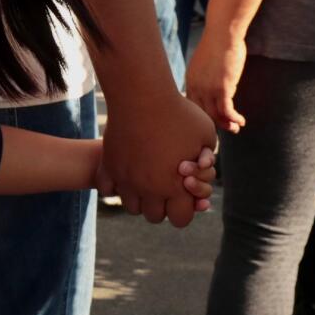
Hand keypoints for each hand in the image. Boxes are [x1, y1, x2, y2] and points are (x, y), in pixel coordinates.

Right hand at [101, 94, 216, 226]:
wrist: (142, 96)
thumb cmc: (178, 114)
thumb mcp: (205, 134)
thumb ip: (206, 156)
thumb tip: (203, 168)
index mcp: (176, 186)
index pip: (181, 219)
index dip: (184, 209)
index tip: (183, 195)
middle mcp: (150, 189)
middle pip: (154, 216)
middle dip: (161, 206)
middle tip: (164, 187)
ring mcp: (126, 179)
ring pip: (132, 207)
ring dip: (140, 199)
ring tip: (146, 180)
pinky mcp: (109, 167)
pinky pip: (108, 190)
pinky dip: (115, 187)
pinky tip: (126, 173)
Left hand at [184, 27, 247, 134]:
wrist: (224, 33)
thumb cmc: (218, 44)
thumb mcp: (206, 62)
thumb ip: (206, 75)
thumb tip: (213, 80)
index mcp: (190, 80)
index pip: (193, 106)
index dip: (204, 115)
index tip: (215, 120)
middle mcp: (196, 87)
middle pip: (204, 113)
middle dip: (216, 123)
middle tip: (228, 128)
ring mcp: (208, 89)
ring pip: (215, 115)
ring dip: (227, 124)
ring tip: (236, 128)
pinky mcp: (222, 89)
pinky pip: (227, 111)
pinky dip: (234, 119)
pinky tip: (242, 121)